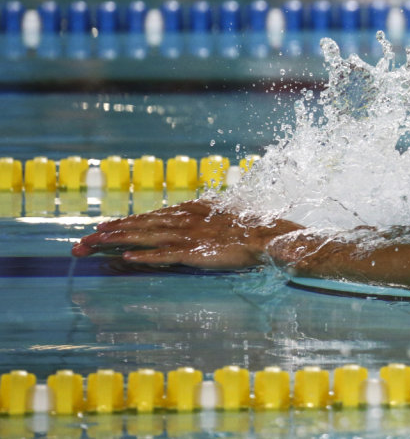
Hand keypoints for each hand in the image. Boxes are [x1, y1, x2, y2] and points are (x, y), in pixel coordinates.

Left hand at [71, 200, 300, 269]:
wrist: (267, 235)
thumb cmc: (248, 227)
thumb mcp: (221, 215)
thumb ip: (202, 216)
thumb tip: (188, 215)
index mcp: (189, 210)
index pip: (149, 217)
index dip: (124, 223)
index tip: (101, 228)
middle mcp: (184, 220)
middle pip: (139, 225)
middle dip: (109, 233)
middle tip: (82, 242)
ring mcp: (188, 236)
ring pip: (145, 237)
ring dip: (117, 241)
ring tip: (94, 246)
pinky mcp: (195, 252)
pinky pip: (164, 255)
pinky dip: (145, 256)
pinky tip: (127, 258)